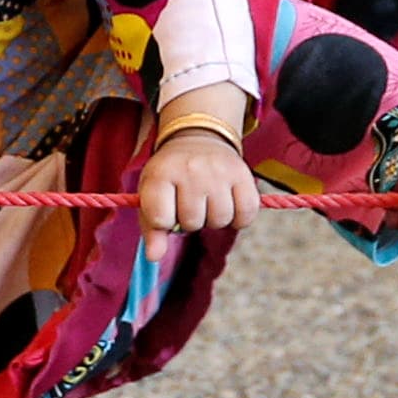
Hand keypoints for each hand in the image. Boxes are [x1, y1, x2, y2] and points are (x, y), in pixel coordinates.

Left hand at [139, 125, 262, 235]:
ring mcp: (218, 170)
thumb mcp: (152, 196)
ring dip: (214, 219)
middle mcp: (190, 169)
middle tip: (189, 201)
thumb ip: (152, 229)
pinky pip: (246, 215)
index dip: (164, 222)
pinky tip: (228, 204)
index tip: (165, 208)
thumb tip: (154, 257)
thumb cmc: (171, 177)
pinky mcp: (243, 174)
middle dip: (190, 220)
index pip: (161, 220)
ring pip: (220, 220)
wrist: (198, 140)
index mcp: (161, 174)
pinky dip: (238, 218)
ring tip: (207, 201)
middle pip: (193, 222)